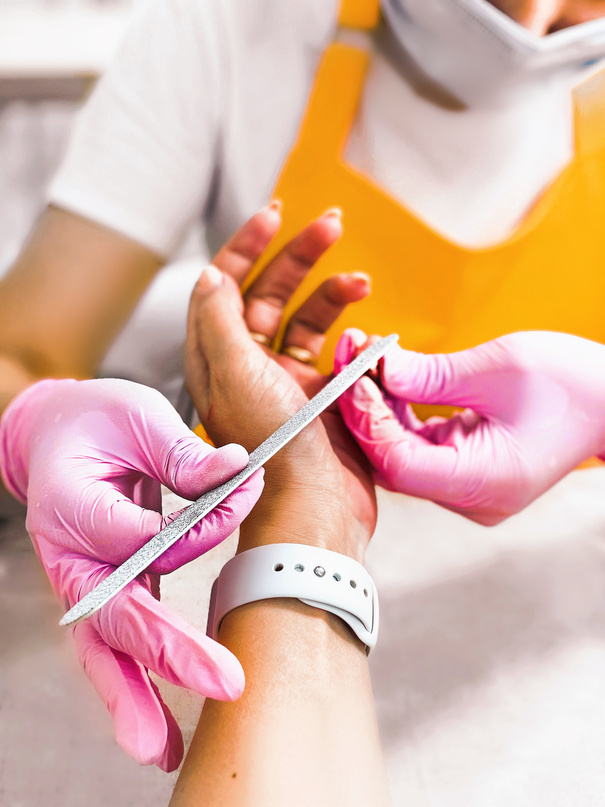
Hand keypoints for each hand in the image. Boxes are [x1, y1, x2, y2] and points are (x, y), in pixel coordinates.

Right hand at [0, 378, 263, 770]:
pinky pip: (116, 644)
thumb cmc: (99, 421)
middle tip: (222, 680)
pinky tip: (157, 734)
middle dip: (169, 649)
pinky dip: (133, 687)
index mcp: (71, 504)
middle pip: (117, 611)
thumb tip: (235, 470)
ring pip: (106, 646)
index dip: (194, 525)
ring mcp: (86, 580)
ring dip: (135, 697)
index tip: (243, 486)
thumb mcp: (139, 416)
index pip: (135, 535)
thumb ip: (181, 450)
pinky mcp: (107, 591)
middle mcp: (71, 553)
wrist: (59, 434)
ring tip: (161, 748)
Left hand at [185, 242, 375, 562]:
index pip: (226, 285)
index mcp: (219, 357)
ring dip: (335, 293)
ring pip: (310, 318)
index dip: (246, 246)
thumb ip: (221, 320)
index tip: (274, 215)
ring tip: (361, 283)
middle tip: (331, 223)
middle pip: (273, 292)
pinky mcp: (324, 396)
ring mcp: (290, 380)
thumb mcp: (235, 374)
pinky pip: (340, 350)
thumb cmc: (271, 447)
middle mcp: (251, 365)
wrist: (316, 507)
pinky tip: (368, 334)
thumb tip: (212, 275)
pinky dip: (355, 334)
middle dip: (300, 255)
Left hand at [336, 330, 604, 524]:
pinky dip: (402, 412)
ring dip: (381, 405)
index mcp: (482, 482)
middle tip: (350, 353)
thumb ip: (430, 375)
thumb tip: (376, 366)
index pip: (400, 463)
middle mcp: (469, 497)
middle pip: (394, 459)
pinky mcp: (466, 471)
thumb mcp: (496, 369)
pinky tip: (388, 374)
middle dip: (367, 406)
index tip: (354, 371)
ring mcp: (467, 488)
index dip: (370, 418)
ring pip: (401, 451)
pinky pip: (419, 445)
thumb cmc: (570, 383)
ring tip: (365, 354)